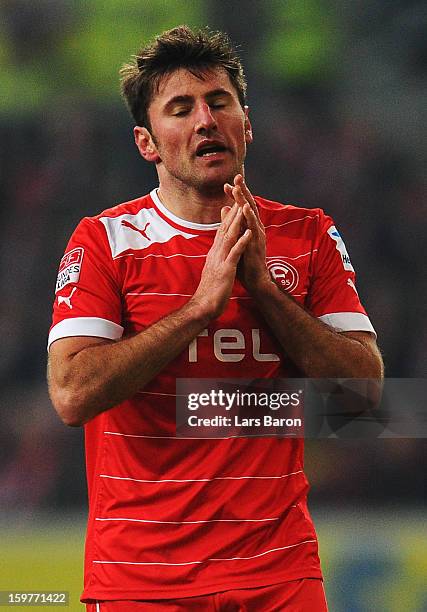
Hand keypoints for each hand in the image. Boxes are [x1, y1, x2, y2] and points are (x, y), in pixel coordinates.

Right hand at [192, 203, 250, 318]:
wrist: (204, 305)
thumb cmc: (211, 289)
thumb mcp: (213, 267)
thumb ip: (216, 254)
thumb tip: (218, 245)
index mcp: (216, 252)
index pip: (222, 230)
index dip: (229, 215)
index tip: (235, 201)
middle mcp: (216, 252)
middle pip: (225, 228)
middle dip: (233, 211)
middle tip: (238, 194)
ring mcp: (220, 260)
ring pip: (229, 237)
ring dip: (236, 221)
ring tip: (243, 206)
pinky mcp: (225, 269)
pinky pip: (234, 254)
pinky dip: (241, 242)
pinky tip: (247, 233)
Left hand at [224, 175, 270, 292]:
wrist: (254, 278)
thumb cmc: (245, 260)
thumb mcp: (237, 238)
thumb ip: (233, 223)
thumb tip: (225, 208)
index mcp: (249, 226)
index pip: (241, 207)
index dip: (235, 196)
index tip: (226, 185)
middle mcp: (255, 227)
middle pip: (249, 205)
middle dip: (243, 191)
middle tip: (236, 177)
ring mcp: (257, 234)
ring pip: (252, 213)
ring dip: (245, 199)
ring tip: (239, 188)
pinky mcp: (258, 242)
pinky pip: (254, 226)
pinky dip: (249, 216)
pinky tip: (245, 207)